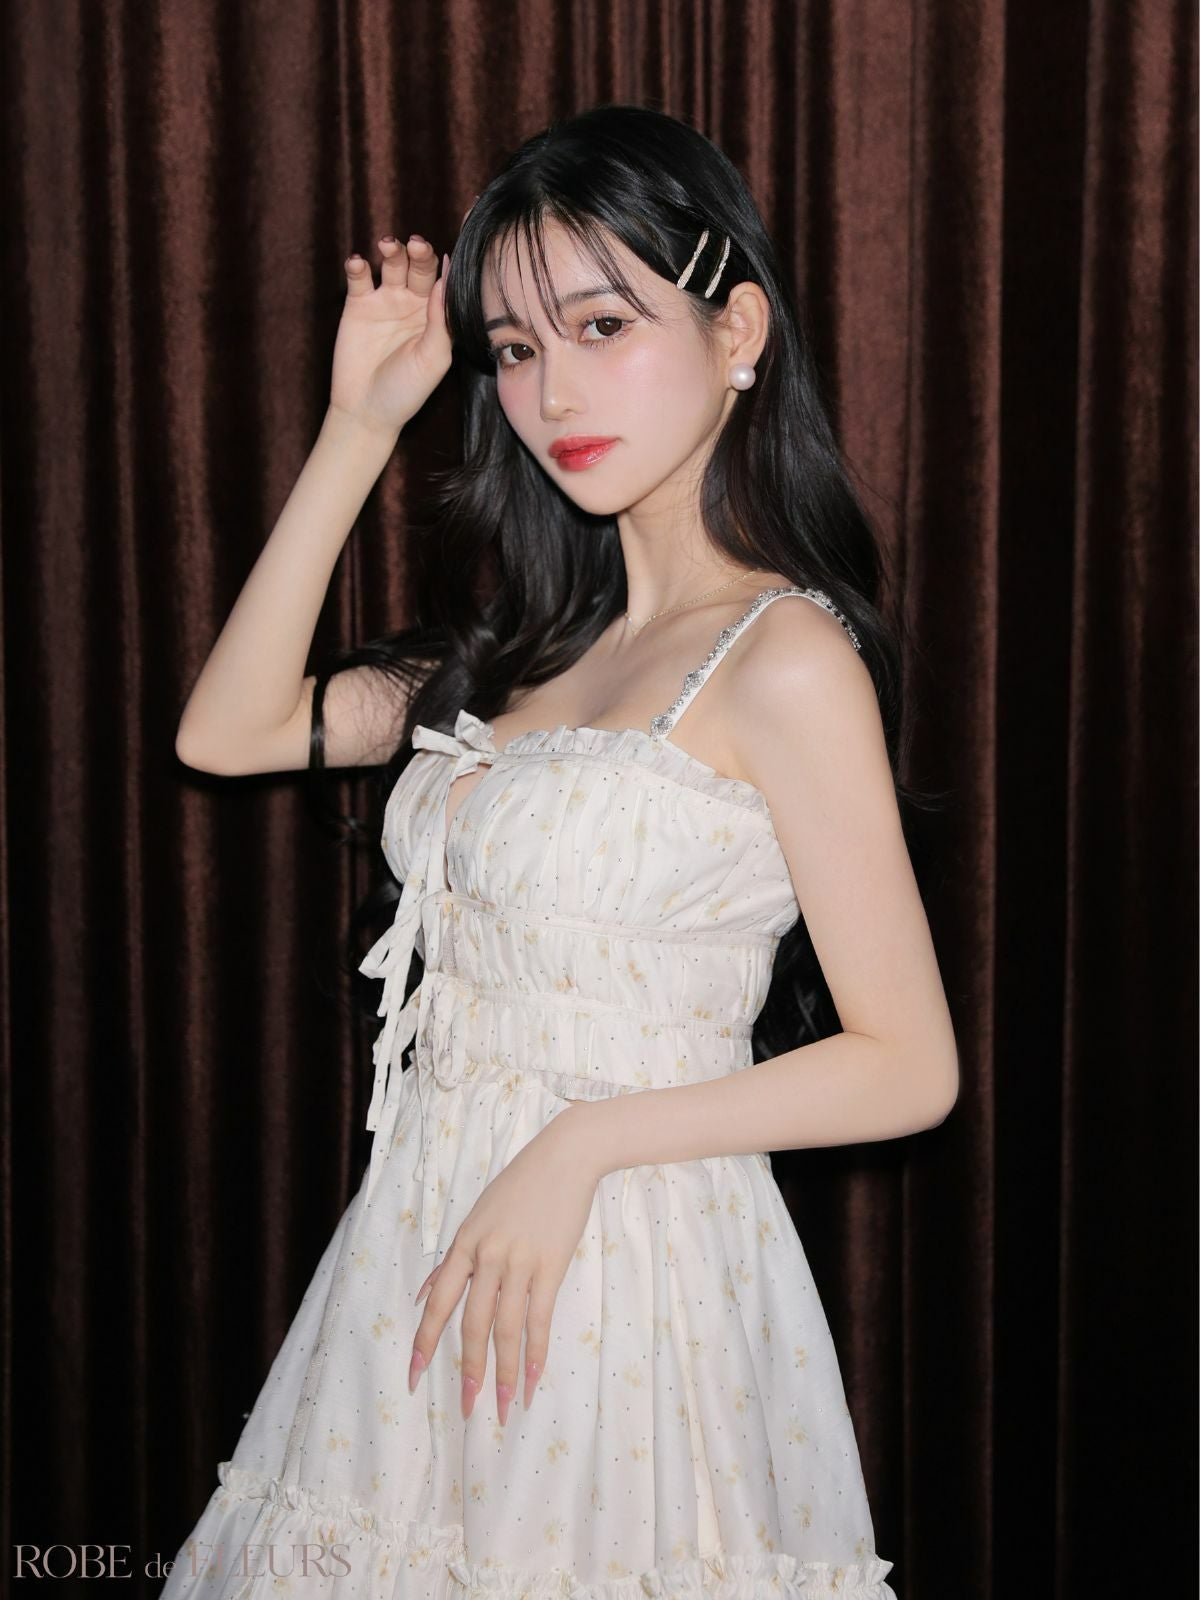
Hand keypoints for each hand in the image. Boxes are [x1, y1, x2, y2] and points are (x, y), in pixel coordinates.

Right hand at [328, 231, 453, 435]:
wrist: (366, 411)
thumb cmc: (406, 391)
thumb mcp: (432, 359)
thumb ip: (441, 321)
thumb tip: (446, 280)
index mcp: (436, 316)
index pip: (445, 282)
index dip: (446, 266)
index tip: (446, 254)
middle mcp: (413, 304)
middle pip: (419, 266)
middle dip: (419, 252)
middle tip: (415, 244)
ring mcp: (385, 301)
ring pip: (392, 264)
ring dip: (392, 250)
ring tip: (388, 245)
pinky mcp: (357, 304)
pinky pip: (360, 277)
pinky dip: (358, 265)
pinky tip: (358, 263)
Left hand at [406, 1106, 595, 1424]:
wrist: (565, 1156)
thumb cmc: (520, 1186)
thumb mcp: (478, 1216)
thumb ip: (452, 1259)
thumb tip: (422, 1295)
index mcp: (465, 1244)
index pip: (439, 1303)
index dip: (425, 1343)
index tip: (414, 1377)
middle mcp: (487, 1256)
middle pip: (472, 1324)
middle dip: (469, 1370)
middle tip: (466, 1408)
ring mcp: (520, 1261)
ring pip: (506, 1329)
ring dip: (503, 1372)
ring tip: (501, 1406)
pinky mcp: (551, 1265)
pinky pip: (539, 1318)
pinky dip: (534, 1353)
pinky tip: (531, 1379)